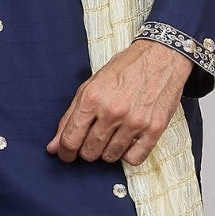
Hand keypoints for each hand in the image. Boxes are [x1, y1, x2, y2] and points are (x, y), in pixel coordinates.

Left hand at [49, 39, 191, 165]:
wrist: (161, 57)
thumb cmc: (124, 69)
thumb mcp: (90, 86)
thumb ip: (69, 117)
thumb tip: (53, 147)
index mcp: (92, 99)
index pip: (70, 140)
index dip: (65, 152)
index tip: (66, 154)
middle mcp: (112, 112)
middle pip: (89, 152)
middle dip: (86, 150)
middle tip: (91, 140)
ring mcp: (135, 122)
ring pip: (110, 157)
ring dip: (106, 152)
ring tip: (111, 136)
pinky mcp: (154, 129)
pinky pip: (134, 158)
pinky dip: (128, 155)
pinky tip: (127, 142)